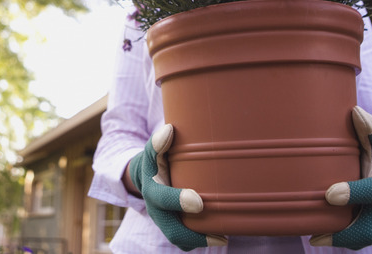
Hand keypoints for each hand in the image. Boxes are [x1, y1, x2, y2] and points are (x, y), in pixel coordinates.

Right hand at [127, 124, 226, 250]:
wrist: (146, 177)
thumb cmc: (156, 160)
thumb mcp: (154, 149)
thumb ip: (159, 142)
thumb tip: (169, 130)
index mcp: (152, 190)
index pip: (162, 198)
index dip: (179, 201)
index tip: (199, 202)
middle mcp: (156, 211)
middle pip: (172, 231)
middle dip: (195, 236)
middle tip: (221, 236)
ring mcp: (165, 222)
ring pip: (182, 240)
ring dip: (203, 241)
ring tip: (225, 237)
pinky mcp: (175, 227)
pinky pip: (187, 240)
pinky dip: (203, 240)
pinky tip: (222, 233)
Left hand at [310, 106, 371, 249]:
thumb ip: (366, 129)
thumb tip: (356, 111)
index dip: (354, 193)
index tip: (329, 194)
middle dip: (347, 231)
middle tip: (318, 233)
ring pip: (365, 237)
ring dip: (341, 240)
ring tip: (316, 238)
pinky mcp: (370, 227)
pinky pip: (358, 239)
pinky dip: (340, 241)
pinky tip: (318, 238)